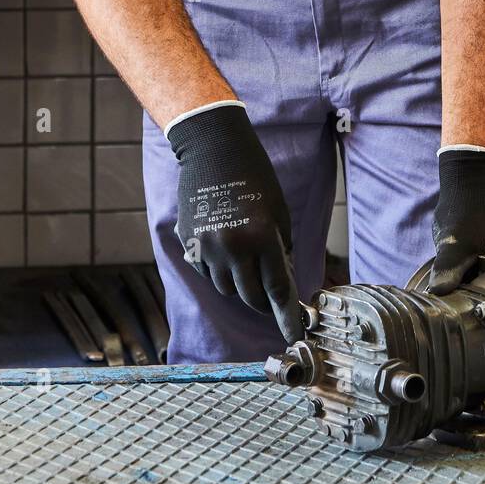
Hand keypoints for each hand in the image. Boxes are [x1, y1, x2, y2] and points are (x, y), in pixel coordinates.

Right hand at [167, 101, 302, 344]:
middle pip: (249, 296)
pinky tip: (223, 245)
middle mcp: (233, 248)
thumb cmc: (253, 175)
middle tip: (269, 291)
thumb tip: (281, 280)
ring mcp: (208, 247)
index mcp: (262, 238)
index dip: (286, 316)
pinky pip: (207, 272)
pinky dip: (218, 269)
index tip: (294, 335)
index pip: (276, 289)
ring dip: (238, 282)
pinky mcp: (190, 242)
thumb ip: (280, 247)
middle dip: (262, 299)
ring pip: (226, 287)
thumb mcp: (278, 210)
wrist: (213, 148)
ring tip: (244, 257)